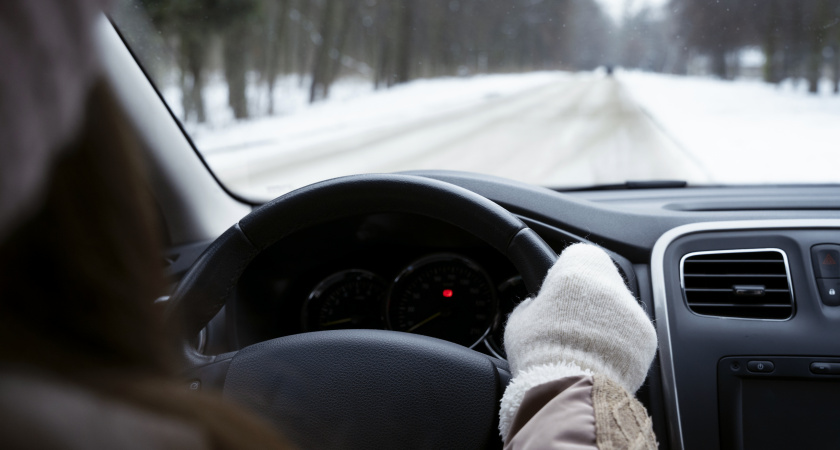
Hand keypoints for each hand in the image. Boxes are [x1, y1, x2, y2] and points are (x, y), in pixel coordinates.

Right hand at [499, 244, 656, 437]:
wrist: (570, 388)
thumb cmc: (539, 352)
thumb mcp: (520, 321)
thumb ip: (531, 305)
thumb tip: (535, 306)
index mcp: (577, 268)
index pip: (576, 255)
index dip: (564, 274)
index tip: (556, 292)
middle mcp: (610, 282)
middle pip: (602, 279)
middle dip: (588, 297)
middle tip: (569, 322)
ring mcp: (633, 310)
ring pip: (619, 307)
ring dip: (606, 319)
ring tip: (584, 345)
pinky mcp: (647, 337)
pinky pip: (633, 333)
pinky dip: (621, 342)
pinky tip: (600, 358)